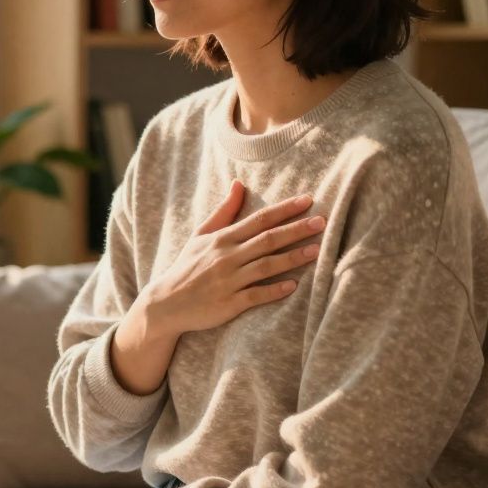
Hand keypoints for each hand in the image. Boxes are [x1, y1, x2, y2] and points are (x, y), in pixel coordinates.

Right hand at [143, 179, 324, 336]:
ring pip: (265, 266)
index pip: (259, 219)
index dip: (285, 209)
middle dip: (296, 229)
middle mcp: (226, 257)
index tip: (308, 200)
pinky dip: (274, 290)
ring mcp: (228, 281)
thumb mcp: (200, 235)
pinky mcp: (228, 304)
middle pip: (267, 239)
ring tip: (317, 250)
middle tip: (322, 221)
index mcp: (222, 238)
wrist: (165, 304)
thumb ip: (224, 211)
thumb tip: (239, 183)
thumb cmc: (187, 267)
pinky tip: (293, 286)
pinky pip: (255, 295)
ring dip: (292, 258)